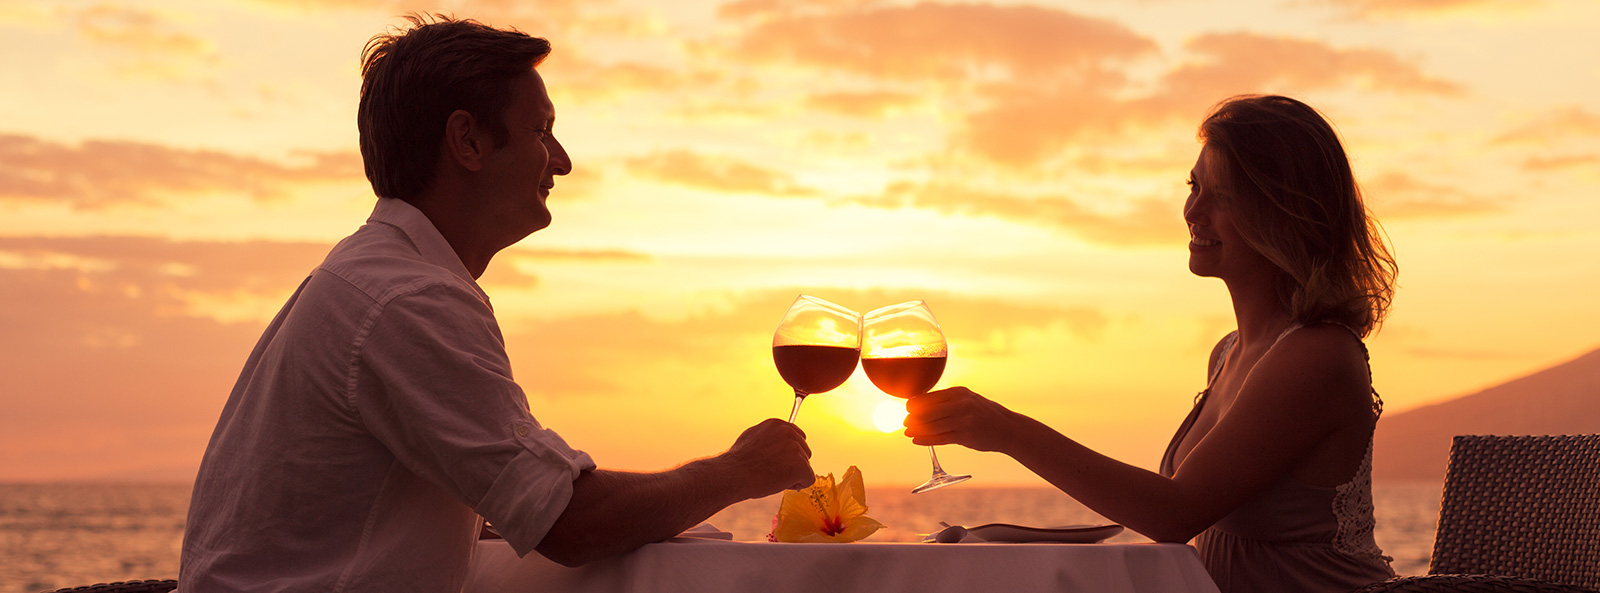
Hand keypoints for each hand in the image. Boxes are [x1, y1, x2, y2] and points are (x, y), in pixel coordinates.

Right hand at [721, 418, 813, 496]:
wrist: (733, 474)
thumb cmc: (738, 462)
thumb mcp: (753, 438)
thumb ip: (769, 437)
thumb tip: (776, 441)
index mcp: (777, 424)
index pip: (797, 437)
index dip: (789, 453)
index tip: (776, 461)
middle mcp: (789, 432)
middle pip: (805, 452)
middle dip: (793, 464)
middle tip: (772, 471)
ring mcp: (796, 448)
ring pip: (805, 467)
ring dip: (793, 475)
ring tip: (772, 477)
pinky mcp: (801, 465)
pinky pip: (808, 480)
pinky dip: (797, 485)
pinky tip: (780, 483)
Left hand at [904, 386, 1019, 452]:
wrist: (1009, 428)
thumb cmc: (984, 414)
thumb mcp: (968, 399)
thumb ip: (948, 401)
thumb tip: (922, 404)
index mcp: (959, 392)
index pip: (929, 397)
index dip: (914, 404)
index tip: (908, 409)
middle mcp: (960, 404)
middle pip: (927, 412)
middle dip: (913, 418)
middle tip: (905, 422)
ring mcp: (963, 420)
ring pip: (932, 426)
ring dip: (916, 430)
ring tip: (907, 432)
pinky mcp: (965, 436)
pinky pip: (940, 438)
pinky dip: (925, 440)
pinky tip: (916, 440)